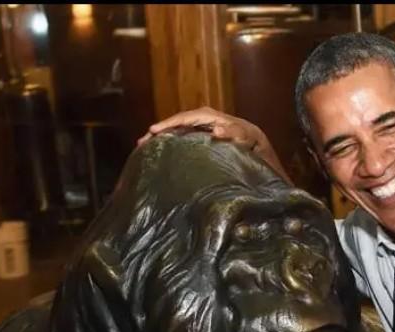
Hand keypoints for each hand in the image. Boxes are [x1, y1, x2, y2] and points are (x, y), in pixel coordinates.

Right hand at [137, 107, 291, 182]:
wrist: (254, 141)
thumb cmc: (249, 139)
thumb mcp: (244, 137)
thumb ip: (232, 133)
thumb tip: (216, 130)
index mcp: (208, 116)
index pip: (184, 118)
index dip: (168, 124)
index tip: (153, 131)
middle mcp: (200, 118)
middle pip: (175, 123)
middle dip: (158, 131)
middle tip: (140, 143)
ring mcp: (198, 126)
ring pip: (175, 130)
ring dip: (160, 138)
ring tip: (143, 148)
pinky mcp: (198, 135)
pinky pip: (180, 136)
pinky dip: (169, 142)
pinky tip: (159, 152)